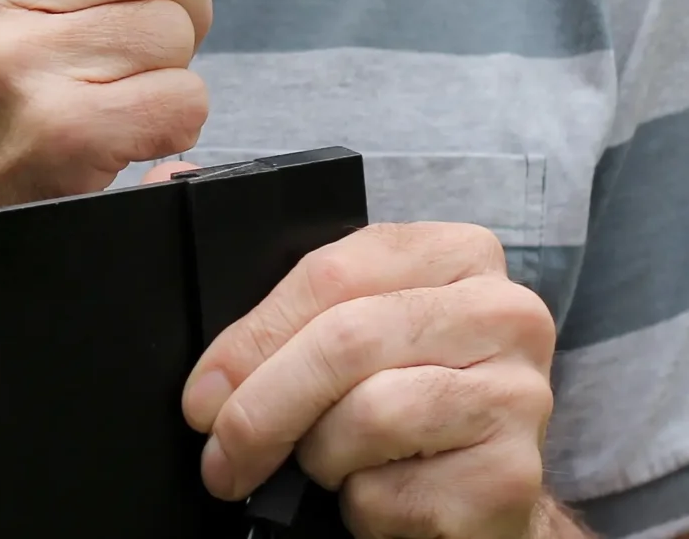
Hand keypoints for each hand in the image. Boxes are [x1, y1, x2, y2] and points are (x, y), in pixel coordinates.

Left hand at [184, 222, 559, 538]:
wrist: (478, 497)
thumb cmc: (400, 397)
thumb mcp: (349, 321)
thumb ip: (281, 271)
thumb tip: (167, 182)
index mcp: (456, 252)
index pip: (331, 273)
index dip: (251, 337)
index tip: (201, 393)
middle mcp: (504, 311)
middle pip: (344, 342)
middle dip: (260, 408)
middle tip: (220, 457)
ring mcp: (521, 393)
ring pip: (369, 416)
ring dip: (320, 458)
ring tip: (324, 467)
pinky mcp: (514, 475)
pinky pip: (396, 491)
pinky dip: (363, 507)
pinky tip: (376, 498)